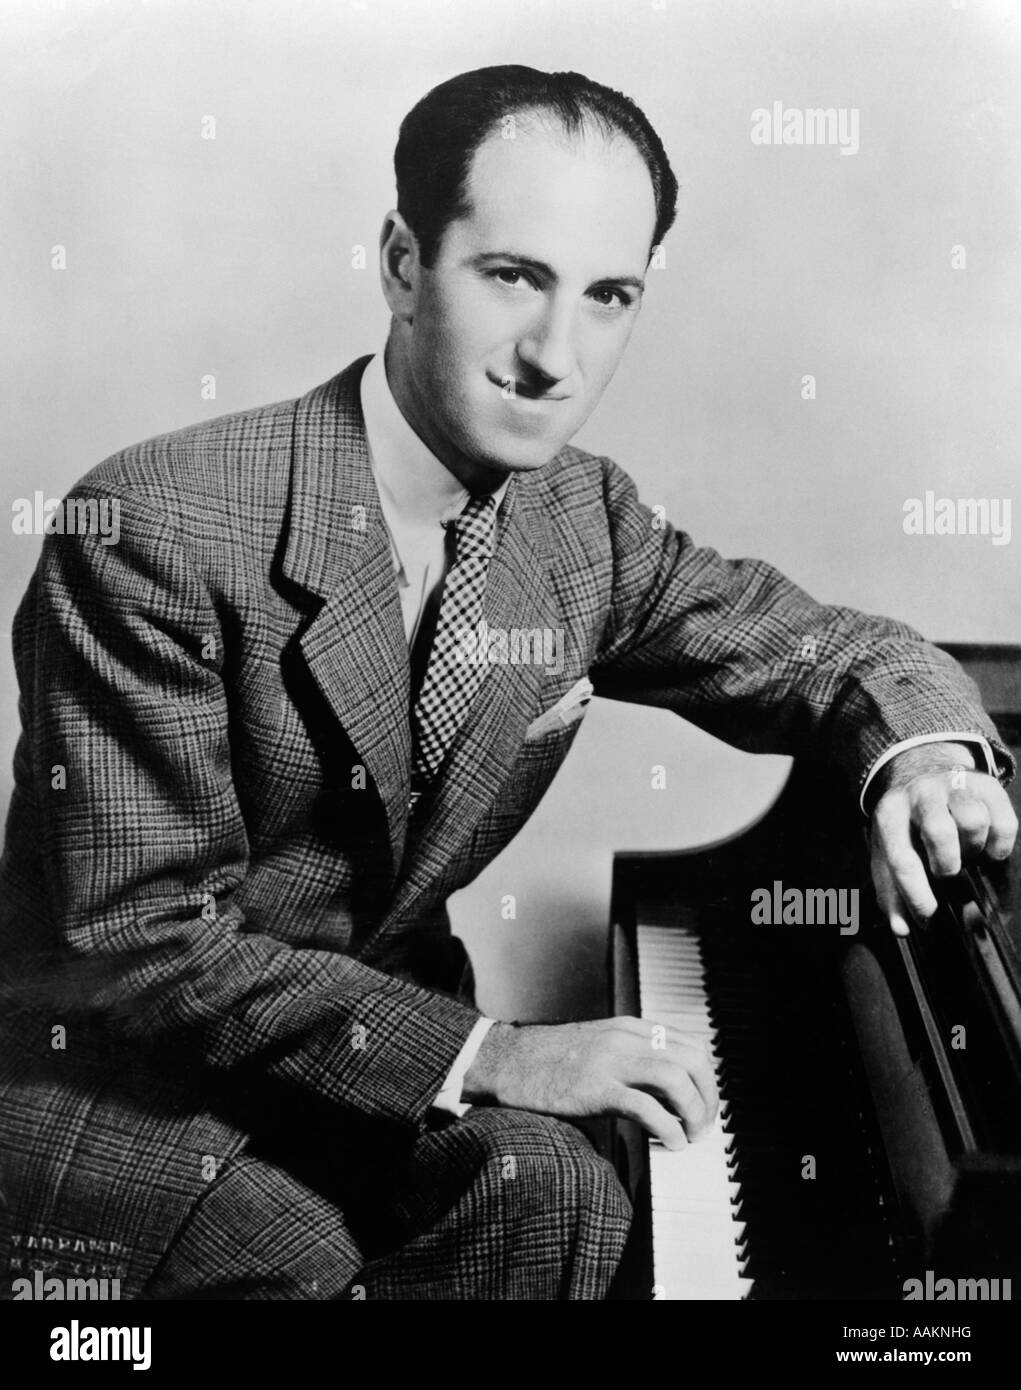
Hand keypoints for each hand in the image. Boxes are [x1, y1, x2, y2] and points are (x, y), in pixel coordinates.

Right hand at [462, 1016, 717, 1149]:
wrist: (507, 1060)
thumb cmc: (550, 1059)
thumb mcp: (600, 1045)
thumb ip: (632, 1056)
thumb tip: (669, 1090)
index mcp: (630, 1027)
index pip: (692, 1045)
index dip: (708, 1079)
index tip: (704, 1105)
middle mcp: (626, 1038)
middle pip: (693, 1060)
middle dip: (709, 1098)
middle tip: (702, 1126)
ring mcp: (610, 1061)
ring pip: (676, 1079)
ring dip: (693, 1113)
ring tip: (688, 1137)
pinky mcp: (594, 1088)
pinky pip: (647, 1108)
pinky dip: (668, 1129)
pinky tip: (667, 1143)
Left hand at [870, 741, 1017, 935]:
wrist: (921, 773)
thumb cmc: (905, 827)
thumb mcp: (888, 854)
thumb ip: (892, 894)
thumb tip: (901, 930)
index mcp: (890, 814)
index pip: (902, 858)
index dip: (917, 895)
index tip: (928, 918)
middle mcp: (920, 794)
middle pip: (940, 831)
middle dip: (947, 863)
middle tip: (946, 871)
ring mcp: (954, 785)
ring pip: (974, 821)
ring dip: (974, 849)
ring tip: (966, 854)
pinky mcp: (986, 784)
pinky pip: (1005, 822)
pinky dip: (999, 845)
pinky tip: (985, 847)